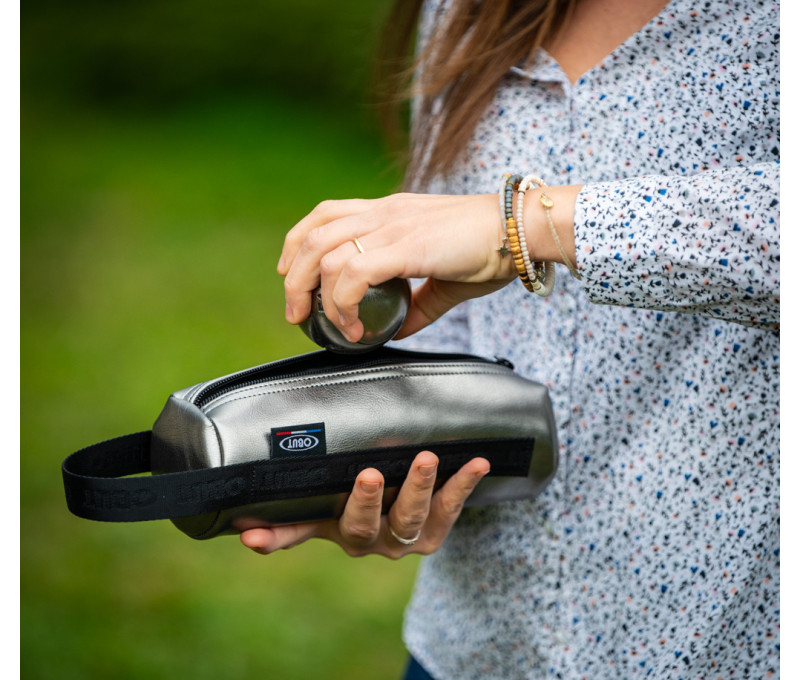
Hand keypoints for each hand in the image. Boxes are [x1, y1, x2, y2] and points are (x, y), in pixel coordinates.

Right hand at [239, 452, 489, 558]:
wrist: (406, 509)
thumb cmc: (354, 491)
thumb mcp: (325, 495)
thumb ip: (296, 496)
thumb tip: (241, 502)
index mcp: (330, 527)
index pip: (296, 533)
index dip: (275, 537)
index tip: (252, 534)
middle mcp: (366, 540)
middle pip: (362, 525)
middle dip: (366, 501)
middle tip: (370, 475)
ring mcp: (402, 538)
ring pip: (410, 517)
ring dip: (419, 488)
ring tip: (425, 459)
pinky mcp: (435, 533)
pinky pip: (451, 508)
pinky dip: (463, 484)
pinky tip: (478, 462)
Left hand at [278, 193, 516, 340]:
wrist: (522, 229)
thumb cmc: (490, 249)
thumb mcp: (444, 278)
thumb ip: (418, 304)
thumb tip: (398, 330)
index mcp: (389, 212)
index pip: (326, 213)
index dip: (298, 242)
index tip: (292, 274)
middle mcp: (384, 213)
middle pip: (313, 235)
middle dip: (294, 277)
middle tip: (296, 313)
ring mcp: (394, 227)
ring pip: (325, 254)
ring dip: (314, 294)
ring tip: (325, 324)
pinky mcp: (407, 246)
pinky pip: (355, 273)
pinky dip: (344, 303)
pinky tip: (354, 326)